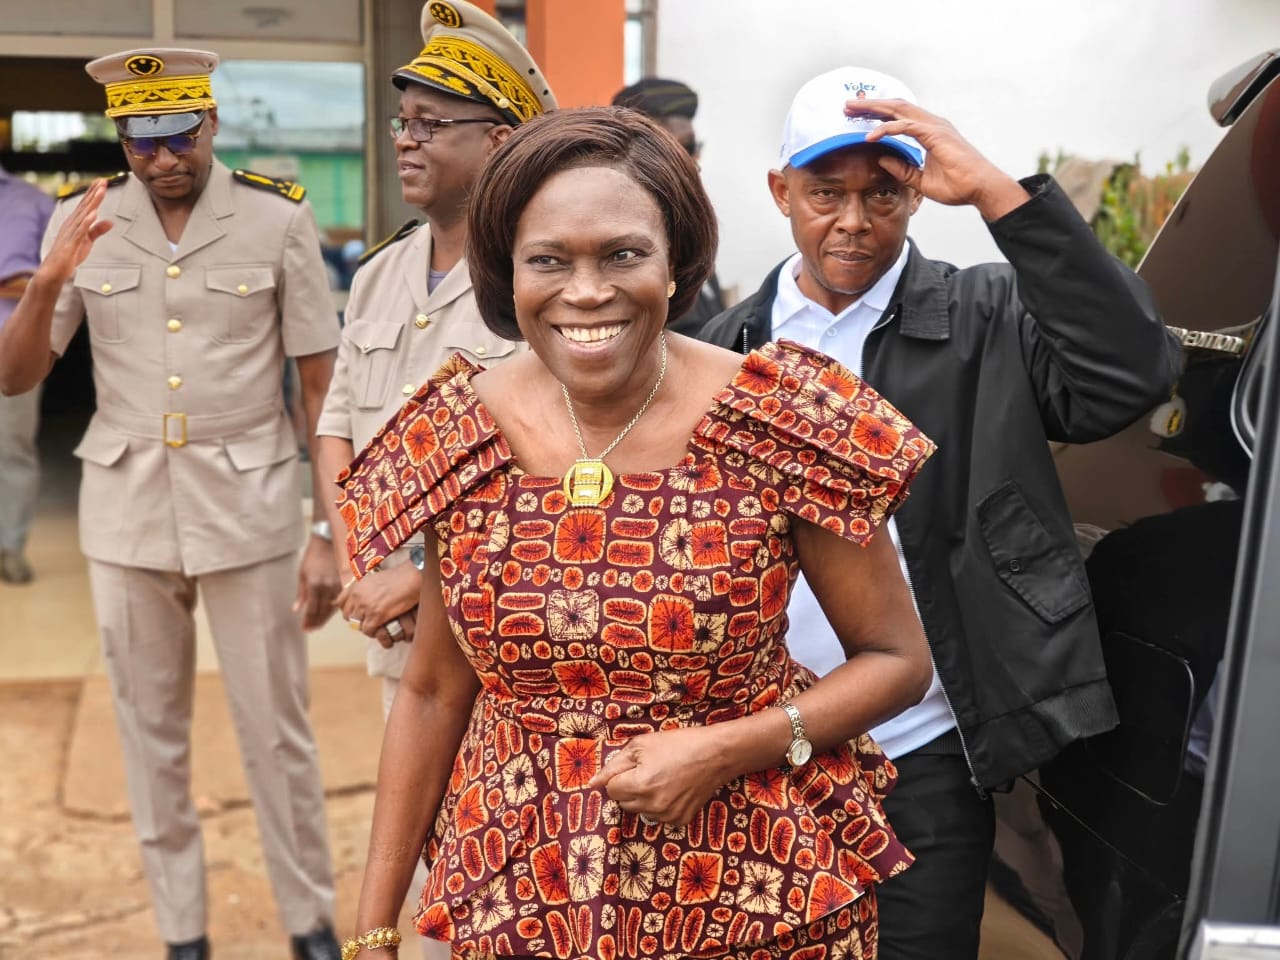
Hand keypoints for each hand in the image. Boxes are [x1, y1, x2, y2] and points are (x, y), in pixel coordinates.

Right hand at [40, 179, 113, 283]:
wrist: (54, 270)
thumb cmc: (70, 254)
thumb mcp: (88, 241)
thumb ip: (97, 230)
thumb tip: (110, 222)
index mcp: (75, 222)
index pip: (86, 204)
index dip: (94, 193)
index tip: (102, 181)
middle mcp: (72, 224)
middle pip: (85, 206)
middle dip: (94, 193)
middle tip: (103, 180)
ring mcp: (71, 232)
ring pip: (84, 215)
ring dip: (92, 203)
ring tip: (100, 192)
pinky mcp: (71, 243)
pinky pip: (80, 231)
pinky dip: (87, 222)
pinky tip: (93, 214)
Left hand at [293, 535, 342, 629]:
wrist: (328, 543)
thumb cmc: (312, 558)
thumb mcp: (302, 575)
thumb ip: (301, 594)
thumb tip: (296, 610)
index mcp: (314, 585)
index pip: (311, 609)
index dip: (308, 621)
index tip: (304, 629)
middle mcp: (327, 587)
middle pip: (322, 611)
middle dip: (316, 622)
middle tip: (311, 630)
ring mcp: (337, 585)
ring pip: (332, 607)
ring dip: (325, 618)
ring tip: (318, 625)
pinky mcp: (344, 582)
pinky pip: (339, 600)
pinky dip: (333, 608)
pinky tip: (328, 613)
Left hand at [337, 561, 421, 645]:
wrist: (411, 578)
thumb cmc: (397, 578)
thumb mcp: (373, 580)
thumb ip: (363, 590)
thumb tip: (361, 602)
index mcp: (355, 586)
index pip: (340, 603)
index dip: (348, 610)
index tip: (356, 613)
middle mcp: (357, 596)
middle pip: (347, 616)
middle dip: (356, 620)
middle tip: (367, 621)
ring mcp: (366, 606)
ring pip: (357, 625)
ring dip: (365, 627)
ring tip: (375, 626)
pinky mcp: (376, 615)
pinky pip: (368, 630)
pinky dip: (374, 632)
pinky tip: (381, 628)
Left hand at [587, 726, 729, 827]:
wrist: (715, 754)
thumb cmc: (678, 744)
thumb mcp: (641, 745)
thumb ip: (613, 766)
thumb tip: (592, 784)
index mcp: (640, 785)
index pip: (611, 790)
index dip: (619, 775)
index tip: (634, 766)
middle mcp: (652, 806)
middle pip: (623, 802)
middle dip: (628, 787)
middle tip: (648, 770)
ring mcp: (667, 816)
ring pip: (639, 811)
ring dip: (643, 797)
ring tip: (662, 778)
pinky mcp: (680, 821)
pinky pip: (658, 816)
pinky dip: (660, 805)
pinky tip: (673, 789)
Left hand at [847, 98, 1027, 219]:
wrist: (981, 189)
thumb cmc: (959, 185)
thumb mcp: (921, 180)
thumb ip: (903, 170)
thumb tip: (882, 160)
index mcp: (929, 132)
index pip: (898, 117)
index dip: (877, 114)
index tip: (856, 117)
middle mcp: (931, 124)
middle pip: (895, 107)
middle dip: (870, 105)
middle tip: (847, 105)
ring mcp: (934, 127)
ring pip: (898, 110)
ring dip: (873, 109)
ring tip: (851, 110)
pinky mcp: (935, 134)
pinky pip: (905, 127)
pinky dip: (886, 129)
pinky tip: (870, 136)